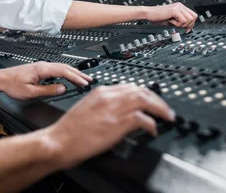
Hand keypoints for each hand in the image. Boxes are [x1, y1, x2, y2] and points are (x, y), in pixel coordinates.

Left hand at [0, 61, 92, 99]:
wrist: (0, 79)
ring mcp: (41, 66)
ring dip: (73, 72)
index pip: (64, 72)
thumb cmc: (12, 85)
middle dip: (78, 74)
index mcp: (42, 69)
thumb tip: (62, 88)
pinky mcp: (39, 68)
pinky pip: (56, 68)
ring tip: (82, 79)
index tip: (84, 84)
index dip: (76, 78)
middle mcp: (42, 65)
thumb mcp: (30, 92)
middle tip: (89, 80)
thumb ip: (48, 90)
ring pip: (61, 67)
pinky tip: (68, 77)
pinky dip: (66, 72)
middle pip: (65, 67)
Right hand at [45, 83, 175, 168]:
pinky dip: (151, 124)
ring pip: (145, 100)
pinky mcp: (116, 124)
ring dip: (160, 109)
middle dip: (157, 99)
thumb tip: (119, 111)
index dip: (146, 93)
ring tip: (166, 117)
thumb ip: (103, 105)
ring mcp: (113, 109)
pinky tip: (153, 130)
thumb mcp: (86, 108)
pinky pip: (142, 118)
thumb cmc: (69, 130)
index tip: (152, 101)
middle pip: (141, 90)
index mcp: (100, 91)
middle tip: (165, 109)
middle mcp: (108, 97)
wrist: (59, 140)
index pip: (130, 86)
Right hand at [145, 3, 196, 31]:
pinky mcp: (174, 10)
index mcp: (180, 7)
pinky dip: (177, 24)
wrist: (148, 14)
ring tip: (173, 23)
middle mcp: (180, 6)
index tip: (186, 29)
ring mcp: (178, 7)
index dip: (191, 24)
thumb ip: (180, 22)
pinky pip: (183, 20)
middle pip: (194, 17)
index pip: (193, 15)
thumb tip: (188, 28)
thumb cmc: (157, 17)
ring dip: (182, 24)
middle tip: (179, 27)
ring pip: (190, 19)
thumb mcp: (172, 20)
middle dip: (188, 25)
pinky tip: (171, 21)